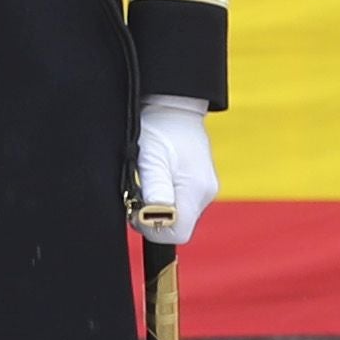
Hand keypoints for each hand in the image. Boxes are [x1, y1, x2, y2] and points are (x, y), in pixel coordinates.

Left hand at [133, 96, 217, 245]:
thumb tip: (156, 218)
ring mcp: (203, 189)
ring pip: (176, 214)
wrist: (172, 106)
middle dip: (151, 216)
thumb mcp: (150, 157)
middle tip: (134, 192)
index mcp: (195, 190)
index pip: (177, 234)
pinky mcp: (198, 184)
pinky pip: (178, 202)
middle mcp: (204, 194)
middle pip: (176, 226)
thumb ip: (155, 188)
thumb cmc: (157, 127)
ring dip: (155, 205)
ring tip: (143, 179)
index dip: (151, 228)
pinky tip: (153, 178)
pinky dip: (162, 196)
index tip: (134, 208)